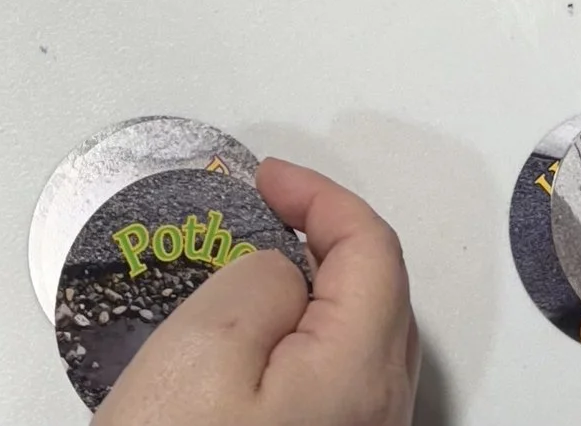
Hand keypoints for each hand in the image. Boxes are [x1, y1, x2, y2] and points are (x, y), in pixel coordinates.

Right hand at [96, 160, 419, 425]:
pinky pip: (332, 385)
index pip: (373, 248)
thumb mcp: (204, 346)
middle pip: (377, 294)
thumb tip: (283, 271)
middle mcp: (376, 415)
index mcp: (360, 371)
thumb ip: (260, 280)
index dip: (321, 196)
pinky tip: (254, 347)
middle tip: (264, 213)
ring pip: (356, 342)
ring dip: (314, 293)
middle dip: (324, 239)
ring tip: (251, 271)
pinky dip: (304, 342)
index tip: (268, 179)